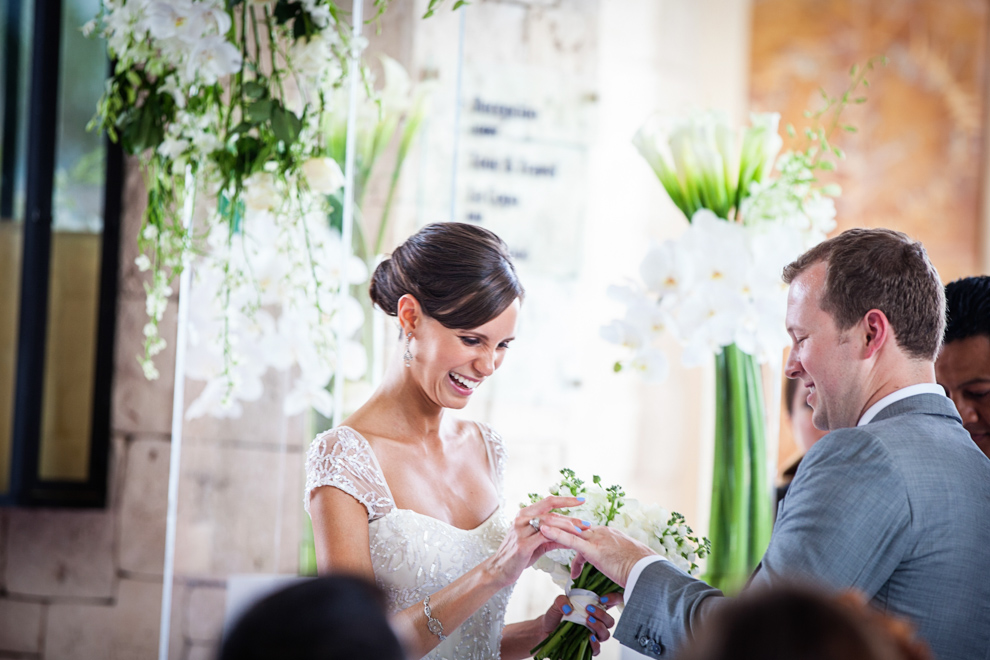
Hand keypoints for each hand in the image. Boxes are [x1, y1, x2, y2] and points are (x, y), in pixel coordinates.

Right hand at [485, 496, 586, 588]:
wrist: (498, 570)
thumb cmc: (518, 556)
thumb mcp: (538, 543)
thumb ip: (553, 537)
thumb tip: (573, 535)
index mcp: (524, 514)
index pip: (548, 501)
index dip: (566, 500)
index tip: (581, 500)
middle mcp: (521, 518)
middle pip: (551, 512)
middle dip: (572, 517)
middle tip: (587, 524)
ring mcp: (521, 530)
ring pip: (550, 523)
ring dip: (568, 528)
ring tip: (582, 533)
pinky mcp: (522, 544)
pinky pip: (545, 537)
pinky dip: (559, 537)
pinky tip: (569, 542)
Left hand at [537, 594, 620, 656]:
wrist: (546, 631)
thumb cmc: (556, 616)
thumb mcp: (557, 604)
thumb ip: (562, 600)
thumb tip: (569, 608)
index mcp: (593, 609)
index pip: (611, 603)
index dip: (613, 599)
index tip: (603, 598)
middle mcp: (596, 623)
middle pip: (610, 621)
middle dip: (602, 614)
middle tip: (589, 609)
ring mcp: (593, 636)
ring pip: (605, 634)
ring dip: (599, 627)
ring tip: (587, 620)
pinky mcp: (587, 648)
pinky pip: (597, 649)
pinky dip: (594, 643)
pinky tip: (588, 637)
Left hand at [539, 523, 656, 587]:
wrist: (649, 573)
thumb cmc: (641, 573)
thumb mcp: (624, 568)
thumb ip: (613, 571)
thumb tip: (608, 591)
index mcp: (609, 535)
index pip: (585, 533)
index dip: (571, 534)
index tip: (560, 536)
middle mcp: (602, 533)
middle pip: (575, 528)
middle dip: (559, 527)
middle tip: (544, 527)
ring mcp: (598, 539)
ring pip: (570, 529)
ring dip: (553, 526)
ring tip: (539, 525)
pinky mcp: (594, 549)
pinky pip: (571, 539)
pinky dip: (556, 534)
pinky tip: (544, 531)